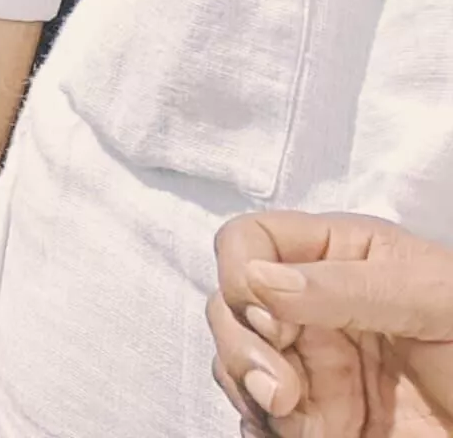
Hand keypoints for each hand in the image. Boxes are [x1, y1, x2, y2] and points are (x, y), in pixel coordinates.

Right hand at [216, 211, 452, 433]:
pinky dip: (264, 430)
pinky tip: (306, 436)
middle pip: (227, 306)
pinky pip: (255, 418)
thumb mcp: (439, 301)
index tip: (273, 323)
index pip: (250, 241)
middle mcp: (315, 305)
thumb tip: (260, 280)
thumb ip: (353, 286)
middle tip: (284, 397)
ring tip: (312, 428)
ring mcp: (311, 363)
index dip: (242, 276)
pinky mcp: (312, 416)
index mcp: (343, 257)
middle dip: (243, 353)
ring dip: (259, 399)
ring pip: (234, 365)